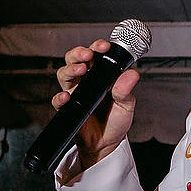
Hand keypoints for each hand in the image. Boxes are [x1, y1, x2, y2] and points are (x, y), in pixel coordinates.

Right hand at [52, 38, 140, 167]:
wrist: (106, 144)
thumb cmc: (115, 122)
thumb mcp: (126, 105)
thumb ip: (126, 90)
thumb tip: (132, 74)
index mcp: (101, 76)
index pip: (96, 56)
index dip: (97, 47)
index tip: (103, 46)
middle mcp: (86, 81)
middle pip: (75, 59)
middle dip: (79, 53)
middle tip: (88, 54)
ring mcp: (75, 94)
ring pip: (64, 74)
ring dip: (71, 68)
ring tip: (81, 69)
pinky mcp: (68, 109)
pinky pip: (58, 100)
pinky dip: (60, 97)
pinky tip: (68, 97)